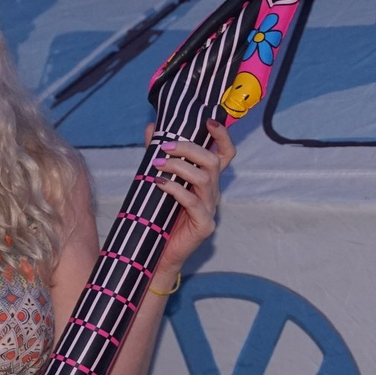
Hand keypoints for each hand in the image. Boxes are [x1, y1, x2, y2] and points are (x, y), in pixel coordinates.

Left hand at [147, 121, 235, 276]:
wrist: (158, 253)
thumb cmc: (160, 216)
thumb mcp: (159, 180)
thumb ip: (157, 154)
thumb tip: (151, 127)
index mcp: (207, 180)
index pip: (224, 154)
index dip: (222, 137)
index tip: (208, 121)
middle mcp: (212, 193)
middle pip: (212, 162)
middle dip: (189, 149)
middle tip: (164, 146)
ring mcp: (210, 209)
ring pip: (204, 179)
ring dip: (179, 167)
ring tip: (157, 164)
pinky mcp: (204, 225)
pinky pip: (192, 202)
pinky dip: (175, 189)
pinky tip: (159, 184)